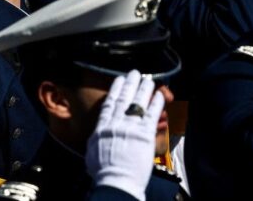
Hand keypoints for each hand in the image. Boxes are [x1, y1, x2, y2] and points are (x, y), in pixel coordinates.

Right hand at [86, 70, 163, 200]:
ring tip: (148, 79)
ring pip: (138, 103)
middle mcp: (116, 123)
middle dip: (130, 84)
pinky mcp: (145, 134)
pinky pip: (152, 114)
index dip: (115, 90)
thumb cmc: (103, 171)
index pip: (110, 103)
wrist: (116, 180)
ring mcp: (131, 127)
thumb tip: (97, 134)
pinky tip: (159, 95)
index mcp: (103, 127)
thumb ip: (96, 139)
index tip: (119, 80)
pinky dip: (156, 103)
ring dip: (144, 89)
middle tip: (134, 73)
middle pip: (124, 98)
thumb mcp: (92, 151)